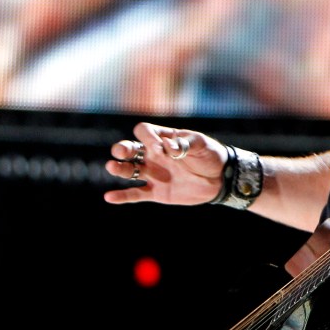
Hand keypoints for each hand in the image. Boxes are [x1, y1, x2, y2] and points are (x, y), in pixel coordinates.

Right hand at [103, 122, 228, 205]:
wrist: (220, 178)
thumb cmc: (210, 155)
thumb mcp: (201, 144)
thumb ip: (185, 144)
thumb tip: (169, 147)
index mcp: (163, 139)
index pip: (144, 132)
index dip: (148, 137)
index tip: (161, 147)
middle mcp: (153, 155)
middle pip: (130, 149)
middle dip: (122, 149)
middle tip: (122, 152)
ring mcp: (153, 173)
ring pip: (129, 170)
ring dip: (119, 168)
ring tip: (112, 166)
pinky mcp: (156, 192)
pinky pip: (136, 194)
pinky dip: (122, 196)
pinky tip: (109, 197)